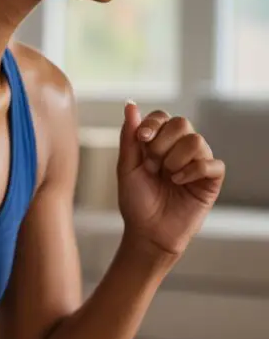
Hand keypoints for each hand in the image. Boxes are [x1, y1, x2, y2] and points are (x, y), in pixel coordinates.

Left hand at [117, 102, 224, 257]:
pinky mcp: (211, 180)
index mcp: (160, 143)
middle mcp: (181, 149)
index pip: (163, 116)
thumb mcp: (127, 167)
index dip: (153, 123)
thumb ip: (129, 137)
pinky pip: (211, 163)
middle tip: (152, 166)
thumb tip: (130, 105)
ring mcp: (198, 163)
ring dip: (175, 159)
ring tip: (166, 177)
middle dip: (163, 143)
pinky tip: (178, 182)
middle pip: (182, 122)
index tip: (142, 139)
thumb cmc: (137, 202)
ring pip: (196, 141)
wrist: (147, 233)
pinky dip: (193, 170)